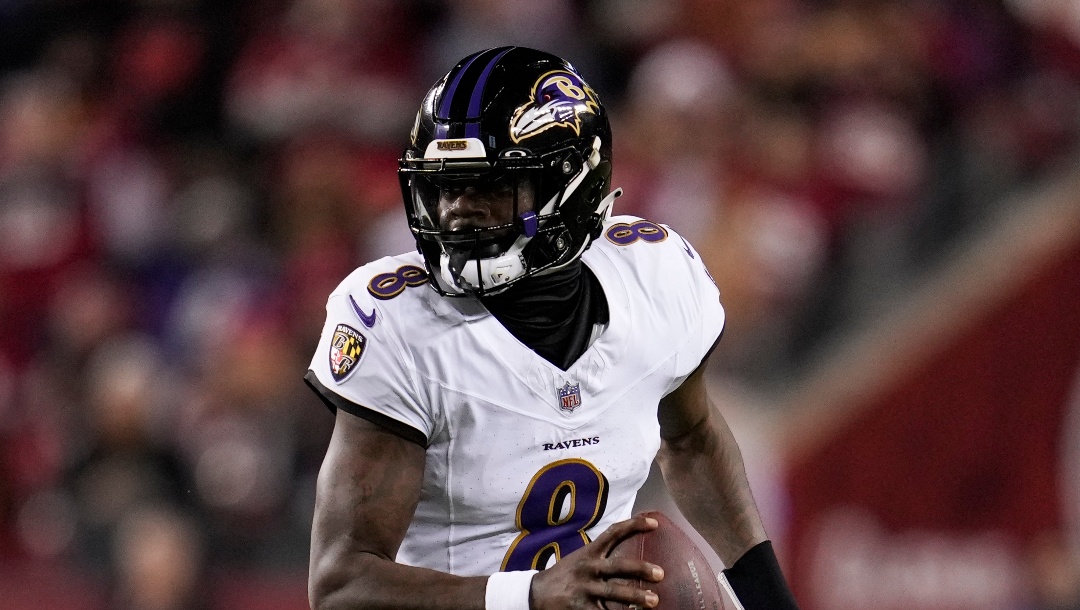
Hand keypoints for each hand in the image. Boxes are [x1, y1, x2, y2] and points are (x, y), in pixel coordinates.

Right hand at [529, 514, 665, 609]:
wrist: (534, 595)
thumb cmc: (564, 576)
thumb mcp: (580, 559)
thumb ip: (601, 556)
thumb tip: (630, 552)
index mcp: (589, 553)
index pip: (613, 534)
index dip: (633, 526)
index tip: (654, 523)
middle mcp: (588, 569)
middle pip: (618, 566)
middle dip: (640, 569)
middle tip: (660, 573)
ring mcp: (585, 590)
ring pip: (614, 593)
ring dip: (635, 597)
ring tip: (654, 601)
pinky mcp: (580, 609)